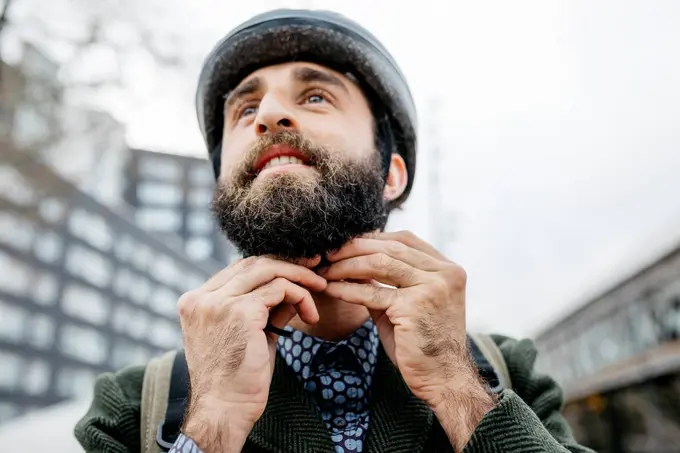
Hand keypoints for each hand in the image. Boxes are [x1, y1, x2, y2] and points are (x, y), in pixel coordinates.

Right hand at [177, 256, 325, 451]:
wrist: (225, 410)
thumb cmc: (237, 379)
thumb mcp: (249, 334)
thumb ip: (264, 307)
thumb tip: (291, 286)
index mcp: (195, 301)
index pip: (238, 269)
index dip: (271, 265)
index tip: (299, 270)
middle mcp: (202, 298)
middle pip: (253, 263)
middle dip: (289, 263)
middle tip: (316, 269)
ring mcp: (218, 302)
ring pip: (268, 270)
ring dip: (300, 278)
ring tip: (320, 289)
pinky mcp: (240, 311)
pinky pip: (280, 289)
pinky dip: (301, 297)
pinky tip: (311, 316)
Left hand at [319, 231, 479, 406]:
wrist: (443, 378)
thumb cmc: (423, 344)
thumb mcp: (409, 304)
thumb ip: (388, 281)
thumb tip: (354, 261)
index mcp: (447, 269)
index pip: (405, 239)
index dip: (373, 238)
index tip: (347, 244)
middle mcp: (445, 273)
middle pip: (391, 247)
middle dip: (355, 248)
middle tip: (329, 253)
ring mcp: (432, 287)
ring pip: (380, 263)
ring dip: (347, 265)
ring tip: (326, 270)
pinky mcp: (414, 306)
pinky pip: (372, 291)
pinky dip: (347, 288)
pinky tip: (331, 289)